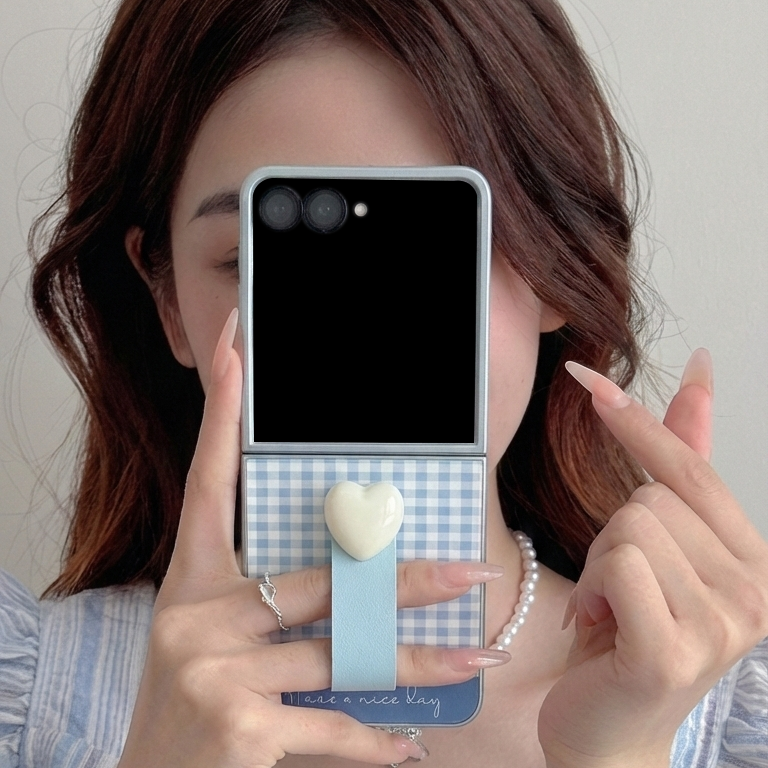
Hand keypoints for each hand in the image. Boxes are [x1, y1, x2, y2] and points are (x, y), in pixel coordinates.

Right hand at [118, 309, 508, 767]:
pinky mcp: (237, 726)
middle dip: (403, 577)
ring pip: (342, 651)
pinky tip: (411, 746)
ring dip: (417, 660)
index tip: (236, 347)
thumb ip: (270, 597)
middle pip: (321, 578)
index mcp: (191, 579)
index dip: (223, 412)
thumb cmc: (192, 699)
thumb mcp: (216, 632)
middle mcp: (196, 612)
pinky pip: (329, 723)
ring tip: (477, 658)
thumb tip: (351, 568)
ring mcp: (213, 668)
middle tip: (471, 571)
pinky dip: (374, 740)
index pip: (210, 478)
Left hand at [538, 350, 767, 767]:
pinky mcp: (674, 650)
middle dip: (611, 535)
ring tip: (611, 612)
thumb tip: (700, 374)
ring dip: (596, 566)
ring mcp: (723, 625)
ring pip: (628, 526)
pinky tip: (599, 630)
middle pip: (648, 497)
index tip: (588, 380)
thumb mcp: (662, 545)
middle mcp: (756, 591)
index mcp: (755, 561)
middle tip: (618, 591)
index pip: (691, 468)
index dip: (638, 422)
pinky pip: (617, 564)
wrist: (610, 733)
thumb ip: (684, 462)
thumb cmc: (631, 633)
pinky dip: (589, 590)